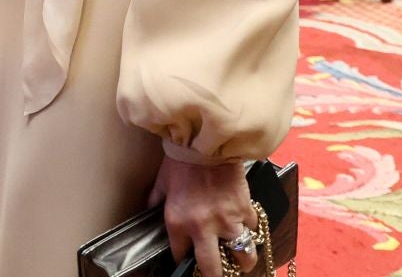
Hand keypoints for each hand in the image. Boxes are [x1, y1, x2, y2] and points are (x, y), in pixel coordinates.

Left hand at [149, 157, 261, 276]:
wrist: (206, 139)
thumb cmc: (181, 159)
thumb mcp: (162, 182)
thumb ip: (156, 200)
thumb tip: (150, 209)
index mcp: (178, 222)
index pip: (180, 256)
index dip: (183, 261)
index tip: (187, 261)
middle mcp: (203, 228)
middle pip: (213, 268)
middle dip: (215, 276)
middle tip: (218, 274)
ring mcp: (227, 220)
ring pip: (242, 256)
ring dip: (242, 262)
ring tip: (241, 263)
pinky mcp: (245, 208)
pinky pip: (252, 229)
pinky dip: (250, 230)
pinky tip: (247, 229)